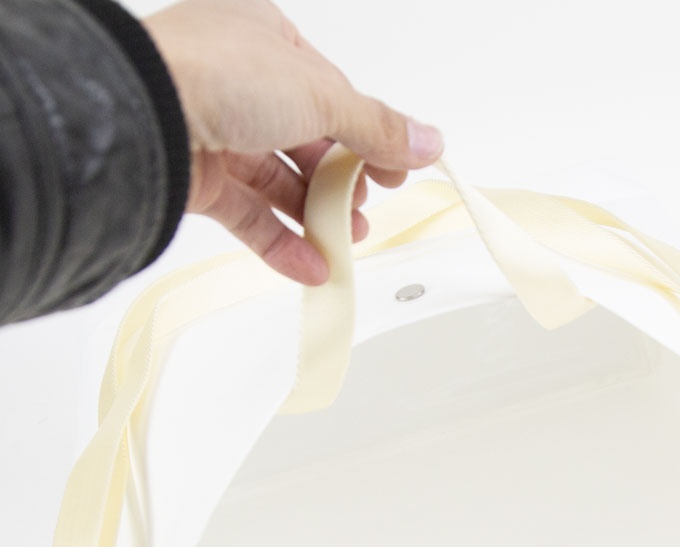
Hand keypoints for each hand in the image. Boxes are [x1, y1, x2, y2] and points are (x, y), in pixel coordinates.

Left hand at [143, 0, 443, 284]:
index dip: (368, 133)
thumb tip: (427, 142)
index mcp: (263, 38)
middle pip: (307, 141)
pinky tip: (314, 264)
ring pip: (278, 182)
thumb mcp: (321, 94)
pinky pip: (249, 216)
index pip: (331, 93)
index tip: (397, 168)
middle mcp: (236, 81)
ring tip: (348, 238)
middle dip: (343, 180)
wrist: (140, 118)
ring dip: (318, 215)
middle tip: (369, 204)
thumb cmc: (213, 75)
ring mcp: (214, 131)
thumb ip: (377, 126)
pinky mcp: (196, 178)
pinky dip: (283, 243)